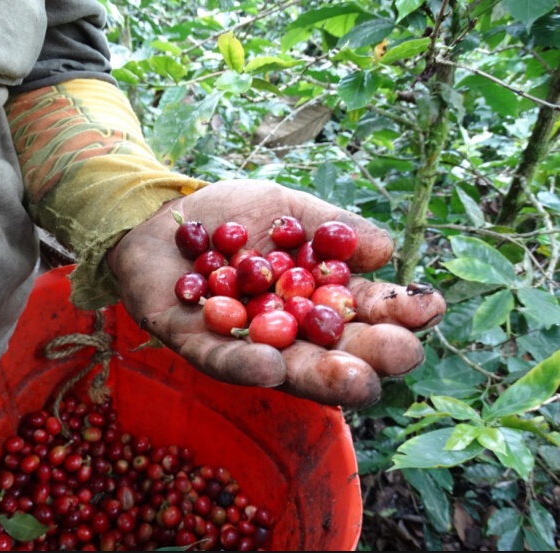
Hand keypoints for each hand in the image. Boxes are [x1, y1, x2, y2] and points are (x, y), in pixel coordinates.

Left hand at [107, 181, 445, 408]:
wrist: (160, 215)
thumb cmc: (229, 215)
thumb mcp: (286, 210)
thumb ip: (331, 228)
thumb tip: (387, 252)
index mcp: (312, 298)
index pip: (361, 312)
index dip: (395, 312)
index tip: (428, 306)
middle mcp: (283, 329)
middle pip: (333, 350)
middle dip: (370, 353)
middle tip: (403, 352)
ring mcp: (241, 341)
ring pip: (286, 367)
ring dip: (321, 375)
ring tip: (356, 379)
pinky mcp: (194, 344)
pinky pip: (221, 361)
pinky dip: (246, 365)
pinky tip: (272, 368)